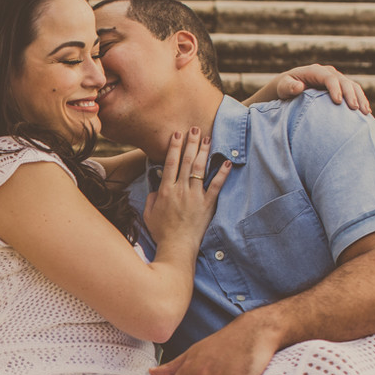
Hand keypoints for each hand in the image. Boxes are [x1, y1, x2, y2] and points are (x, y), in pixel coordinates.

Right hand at [143, 127, 231, 246]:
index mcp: (165, 191)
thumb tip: (154, 189)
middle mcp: (180, 190)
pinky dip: (222, 173)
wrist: (176, 246)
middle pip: (185, 161)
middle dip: (190, 143)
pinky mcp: (207, 204)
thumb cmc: (161, 232)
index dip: (173, 147)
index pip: (169, 163)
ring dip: (204, 151)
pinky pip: (216, 186)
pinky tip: (226, 162)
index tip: (177, 134)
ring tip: (207, 138)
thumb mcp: (148, 215)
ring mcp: (195, 196)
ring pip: (199, 169)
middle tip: (194, 128)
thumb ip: (150, 199)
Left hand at [271, 64, 370, 113]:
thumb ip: (289, 87)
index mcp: (316, 71)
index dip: (335, 88)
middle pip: (344, 82)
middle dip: (351, 95)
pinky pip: (353, 92)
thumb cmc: (284, 87)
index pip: (329, 78)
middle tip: (355, 109)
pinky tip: (366, 113)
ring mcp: (336, 79)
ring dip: (360, 98)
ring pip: (352, 86)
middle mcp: (329, 73)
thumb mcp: (283, 86)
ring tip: (366, 112)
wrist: (289, 86)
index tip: (337, 102)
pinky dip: (360, 101)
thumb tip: (299, 87)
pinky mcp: (340, 87)